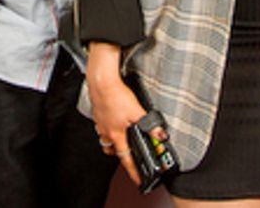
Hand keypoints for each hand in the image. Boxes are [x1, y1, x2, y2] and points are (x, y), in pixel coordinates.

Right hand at [86, 42, 148, 185]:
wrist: (101, 81)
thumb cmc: (115, 95)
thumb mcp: (137, 111)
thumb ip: (150, 125)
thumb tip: (161, 135)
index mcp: (116, 134)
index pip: (125, 158)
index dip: (132, 170)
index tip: (136, 178)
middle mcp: (106, 131)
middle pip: (112, 150)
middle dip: (120, 154)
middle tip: (129, 153)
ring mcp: (100, 122)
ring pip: (106, 138)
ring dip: (113, 140)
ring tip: (122, 136)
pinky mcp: (98, 113)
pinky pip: (103, 126)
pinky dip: (109, 126)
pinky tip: (115, 118)